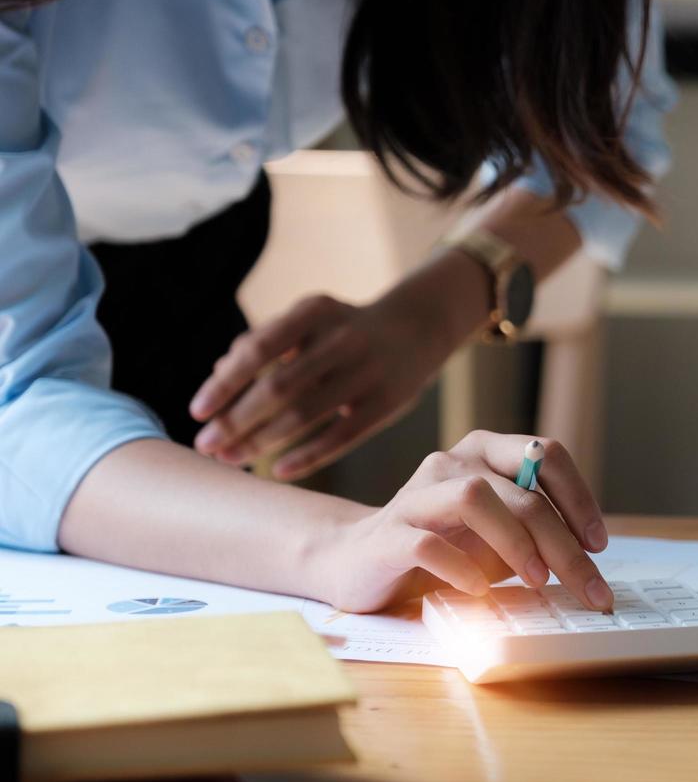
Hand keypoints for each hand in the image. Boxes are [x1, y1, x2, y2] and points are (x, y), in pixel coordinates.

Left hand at [189, 293, 435, 477]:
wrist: (417, 327)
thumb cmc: (343, 328)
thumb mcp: (309, 319)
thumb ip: (265, 341)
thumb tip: (219, 374)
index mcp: (314, 311)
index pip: (258, 349)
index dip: (224, 383)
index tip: (196, 413)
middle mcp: (343, 337)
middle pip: (278, 386)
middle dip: (236, 420)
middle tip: (205, 447)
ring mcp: (368, 371)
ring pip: (305, 414)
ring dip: (262, 441)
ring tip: (232, 459)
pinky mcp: (388, 402)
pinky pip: (341, 436)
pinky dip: (307, 456)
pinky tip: (279, 470)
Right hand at [308, 431, 611, 612]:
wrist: (358, 562)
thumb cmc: (443, 547)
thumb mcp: (498, 536)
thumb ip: (536, 535)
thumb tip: (588, 564)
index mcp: (485, 453)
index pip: (546, 453)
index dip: (579, 497)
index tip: (599, 544)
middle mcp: (452, 463)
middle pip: (522, 492)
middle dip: (563, 543)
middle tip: (588, 587)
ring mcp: (416, 495)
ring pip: (475, 498)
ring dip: (515, 543)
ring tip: (537, 580)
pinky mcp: (387, 535)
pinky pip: (428, 543)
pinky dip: (461, 568)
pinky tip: (479, 590)